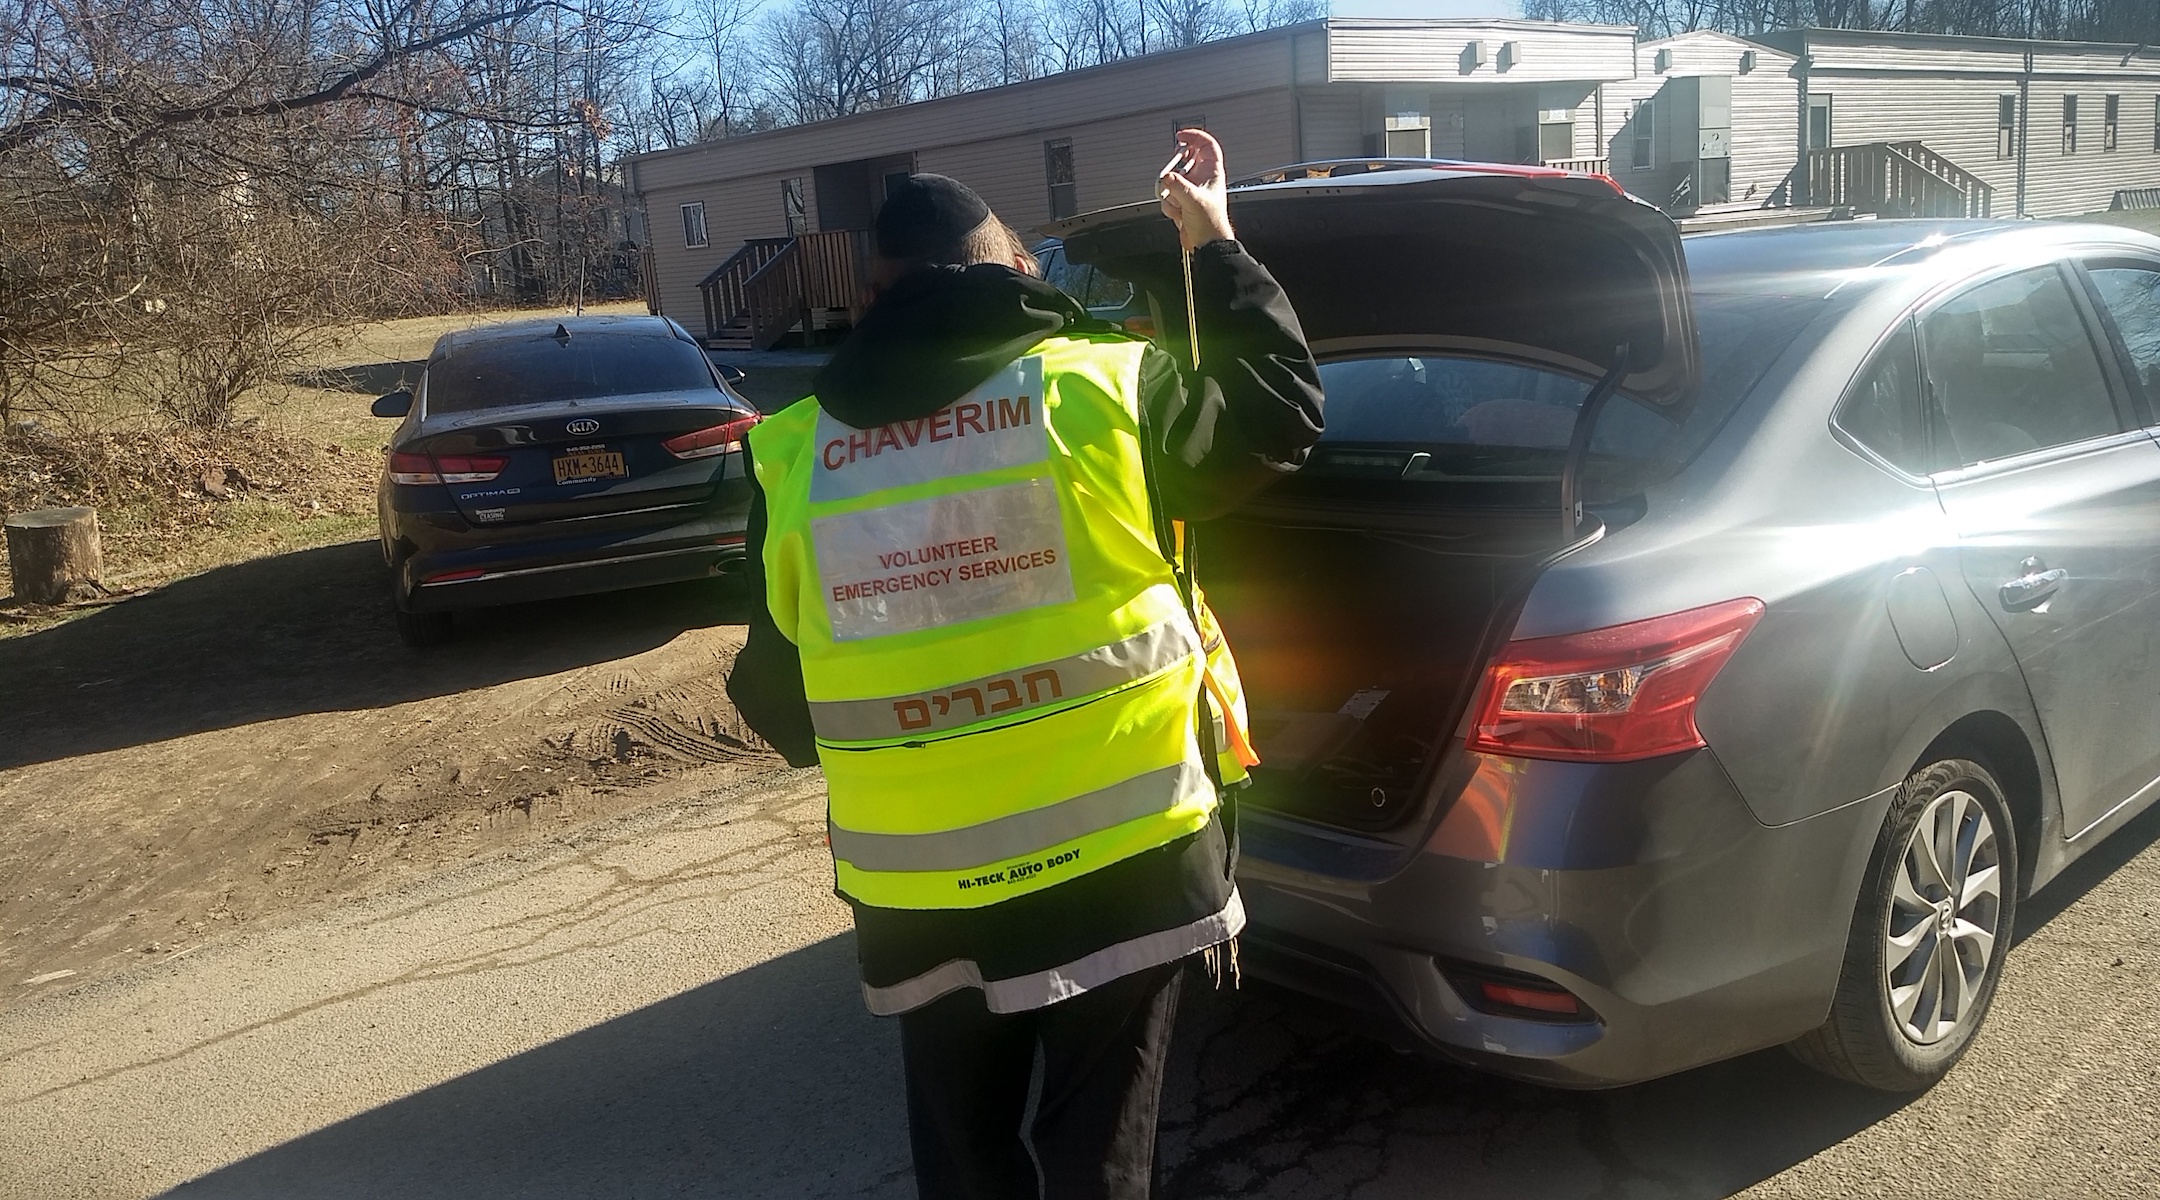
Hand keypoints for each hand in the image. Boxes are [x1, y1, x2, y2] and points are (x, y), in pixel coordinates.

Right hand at [1159, 129, 1232, 250]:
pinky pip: (1168, 195)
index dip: (1195, 136)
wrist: (1207, 243)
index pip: (1206, 145)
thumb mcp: (1194, 200)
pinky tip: (1178, 213)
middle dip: (1175, 170)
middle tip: (1171, 175)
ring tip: (1177, 203)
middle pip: (1184, 160)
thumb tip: (1166, 177)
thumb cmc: (1211, 223)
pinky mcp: (1182, 200)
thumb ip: (1177, 186)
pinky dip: (1169, 204)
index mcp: (1212, 172)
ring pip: (1172, 179)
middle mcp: (1202, 178)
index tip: (1181, 136)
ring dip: (1170, 193)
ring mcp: (1190, 189)